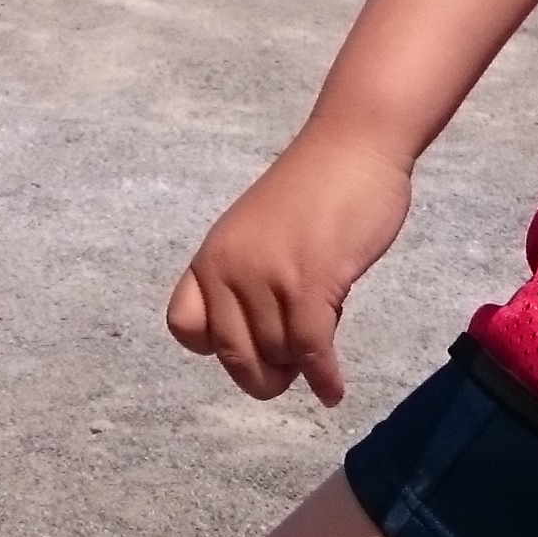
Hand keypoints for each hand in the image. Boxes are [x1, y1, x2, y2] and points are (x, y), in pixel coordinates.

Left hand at [164, 125, 414, 405]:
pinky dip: (323, 377)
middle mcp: (229, 267)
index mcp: (211, 255)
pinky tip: (333, 391)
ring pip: (277, 354)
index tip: (248, 349)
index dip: (214, 349)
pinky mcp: (311, 281)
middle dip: (261, 377)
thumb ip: (249, 277)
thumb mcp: (257, 233)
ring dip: (300, 368)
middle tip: (288, 375)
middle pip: (232, 354)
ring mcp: (268, 275)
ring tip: (319, 362)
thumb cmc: (315, 190)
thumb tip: (264, 340)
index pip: (184, 327)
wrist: (353, 145)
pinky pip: (310, 349)